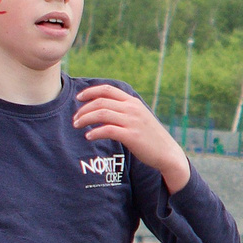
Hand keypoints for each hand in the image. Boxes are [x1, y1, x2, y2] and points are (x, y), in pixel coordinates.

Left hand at [72, 83, 190, 191]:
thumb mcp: (139, 117)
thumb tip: (105, 110)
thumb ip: (125, 111)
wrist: (167, 153)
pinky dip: (95, 132)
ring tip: (77, 125)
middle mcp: (132, 109)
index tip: (79, 98)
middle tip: (75, 118)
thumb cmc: (150, 137)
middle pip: (101, 102)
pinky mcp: (131, 136)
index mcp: (132, 102)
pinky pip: (108, 130)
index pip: (107, 90)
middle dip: (84, 109)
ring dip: (85, 119)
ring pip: (102, 114)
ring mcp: (132, 122)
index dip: (90, 91)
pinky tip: (88, 137)